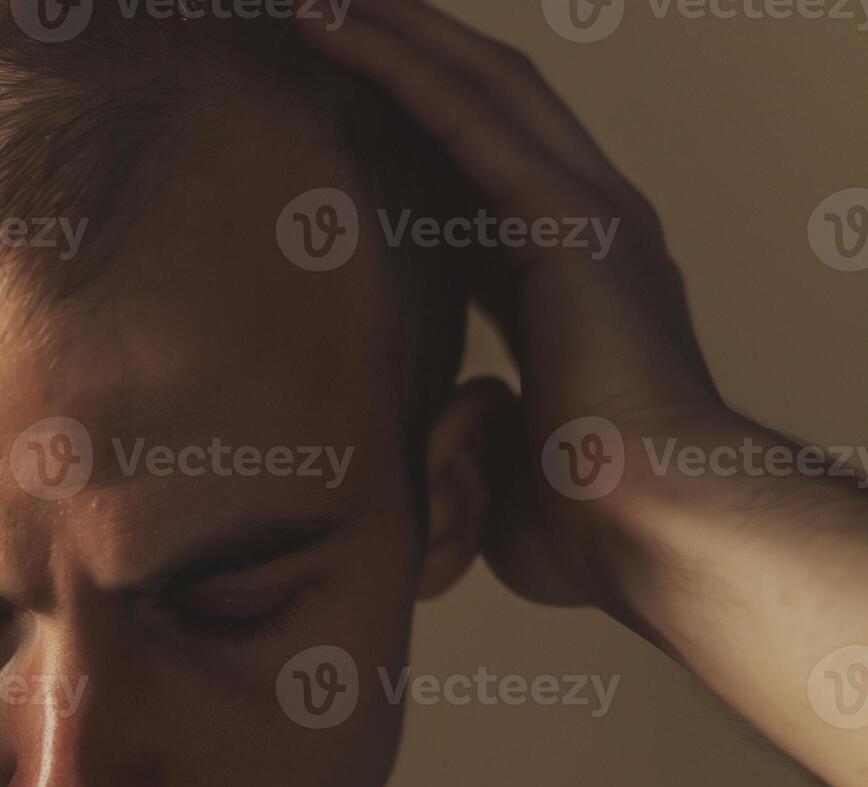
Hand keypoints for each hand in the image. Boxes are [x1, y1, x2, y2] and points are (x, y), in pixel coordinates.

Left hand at [302, 0, 731, 607]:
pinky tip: (338, 25)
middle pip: (481, 105)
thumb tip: (443, 429)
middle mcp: (584, 227)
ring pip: (476, 86)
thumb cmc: (592, 527)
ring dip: (396, 32)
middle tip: (325, 9)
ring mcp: (585, 212)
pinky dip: (398, 63)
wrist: (662, 533)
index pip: (474, 179)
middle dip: (406, 49)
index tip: (339, 105)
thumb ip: (469, 437)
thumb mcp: (501, 468)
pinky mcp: (564, 218)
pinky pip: (465, 117)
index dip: (410, 132)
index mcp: (566, 283)